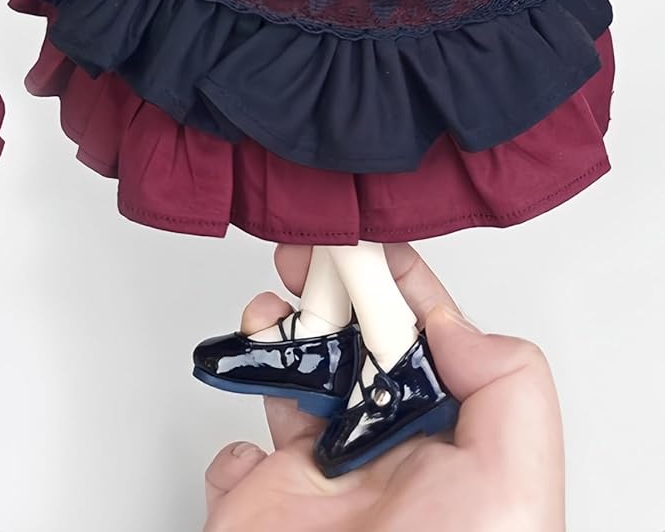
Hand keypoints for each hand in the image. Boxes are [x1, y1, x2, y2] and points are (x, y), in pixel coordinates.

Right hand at [202, 242, 563, 530]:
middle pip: (348, 348)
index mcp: (448, 448)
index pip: (425, 342)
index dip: (393, 283)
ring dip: (270, 339)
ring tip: (267, 324)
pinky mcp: (260, 509)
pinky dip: (228, 440)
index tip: (360, 240)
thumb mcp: (517, 489)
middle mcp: (383, 460)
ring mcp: (317, 484)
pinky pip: (232, 457)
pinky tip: (250, 444)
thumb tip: (451, 323)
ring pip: (287, 383)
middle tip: (297, 259)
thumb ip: (507, 387)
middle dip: (320, 292)